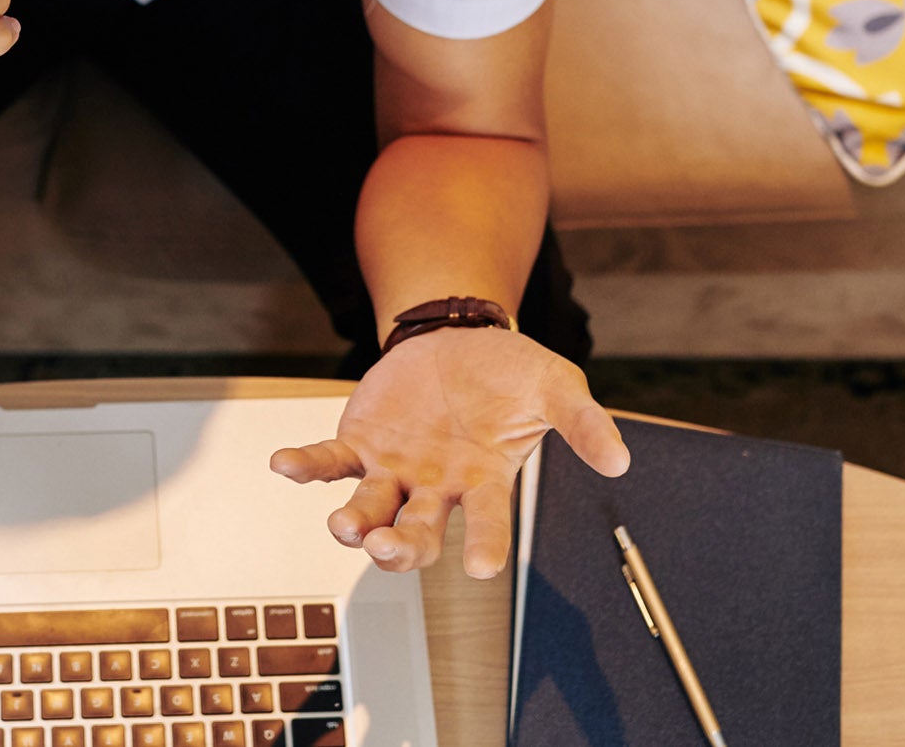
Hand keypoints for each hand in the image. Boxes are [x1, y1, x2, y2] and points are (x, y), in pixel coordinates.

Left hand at [269, 328, 629, 578]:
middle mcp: (437, 488)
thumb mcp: (556, 386)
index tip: (479, 567)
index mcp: (486, 481)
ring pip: (371, 510)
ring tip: (346, 525)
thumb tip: (620, 460)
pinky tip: (284, 464)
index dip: (484, 544)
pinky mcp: (361, 443)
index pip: (488, 522)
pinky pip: (329, 462)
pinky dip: (307, 466)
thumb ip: (584, 424)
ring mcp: (395, 470)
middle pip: (419, 533)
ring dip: (356, 523)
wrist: (458, 337)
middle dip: (405, 548)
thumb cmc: (509, 373)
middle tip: (392, 549)